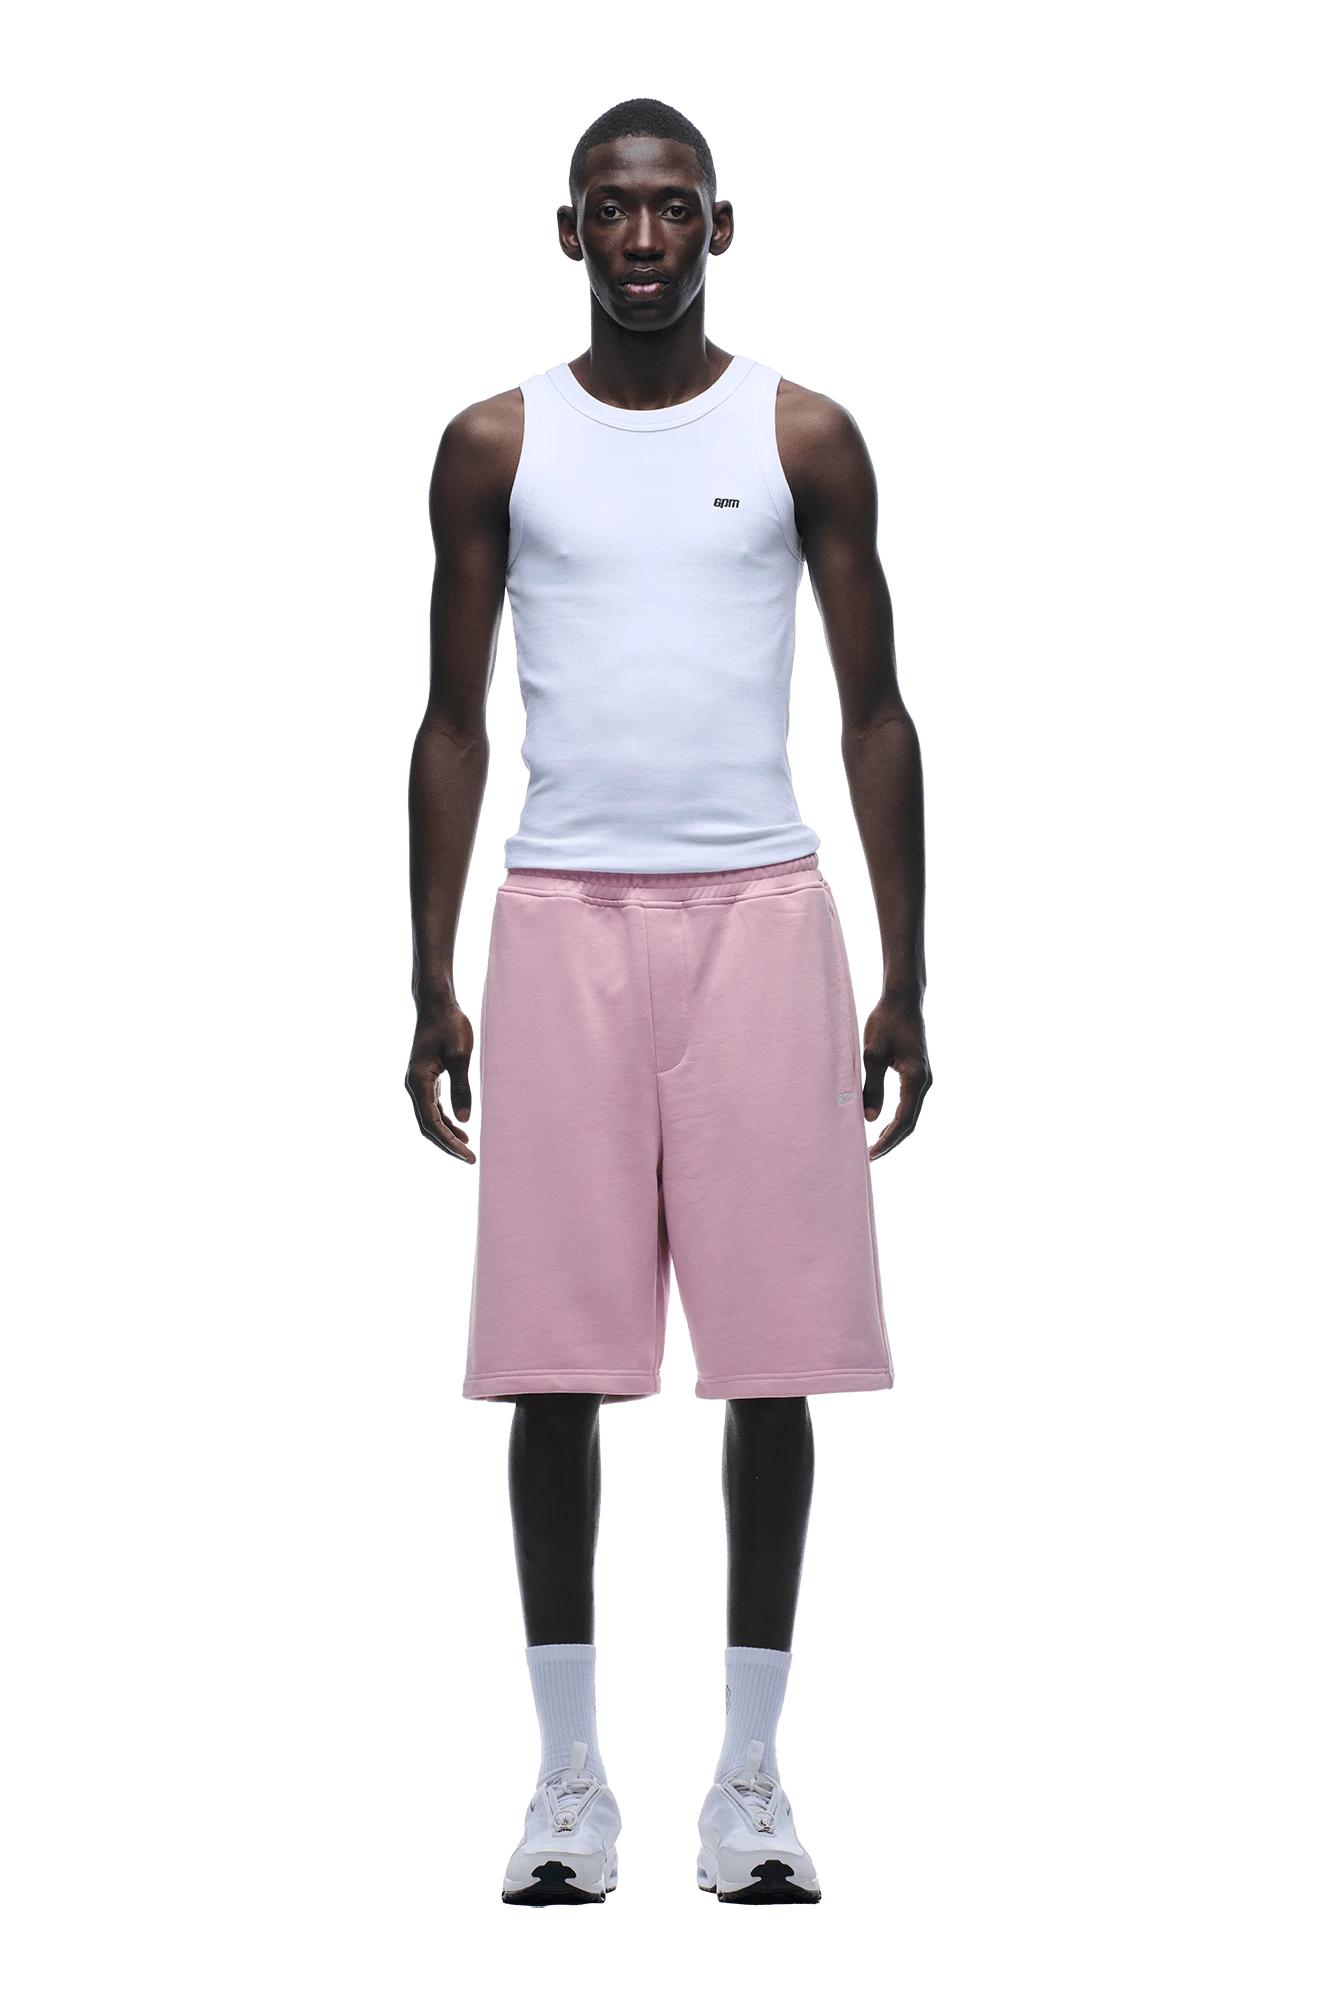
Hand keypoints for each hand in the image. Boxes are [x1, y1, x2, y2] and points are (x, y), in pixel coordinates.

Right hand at [405, 999, 476, 1164]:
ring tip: (467, 1147)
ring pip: (430, 1117)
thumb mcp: (460, 1057)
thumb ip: (461, 1088)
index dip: (450, 1141)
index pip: (433, 1122)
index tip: (469, 1155)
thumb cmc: (449, 1026)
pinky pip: (432, 1106)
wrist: (437, 1005)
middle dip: (448, 1143)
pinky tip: (460, 1126)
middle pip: (429, 1125)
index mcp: (420, 1081)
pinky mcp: (425, 1079)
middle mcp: (415, 1085)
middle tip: (470, 1158)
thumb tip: (464, 1120)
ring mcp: (418, 1083)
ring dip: (447, 1133)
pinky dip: (445, 1119)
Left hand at [863, 992, 932, 1162]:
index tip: (871, 1153)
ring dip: (894, 1129)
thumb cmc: (886, 1022)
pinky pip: (909, 1102)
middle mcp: (924, 1080)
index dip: (887, 1139)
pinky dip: (897, 1116)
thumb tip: (869, 1118)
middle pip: (909, 1120)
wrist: (902, 1000)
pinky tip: (882, 1121)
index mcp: (915, 1077)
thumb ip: (871, 1086)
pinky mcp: (916, 1073)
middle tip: (870, 1154)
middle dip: (891, 1139)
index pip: (903, 1119)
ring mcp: (923, 1077)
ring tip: (875, 1143)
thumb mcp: (872, 1054)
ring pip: (910, 1112)